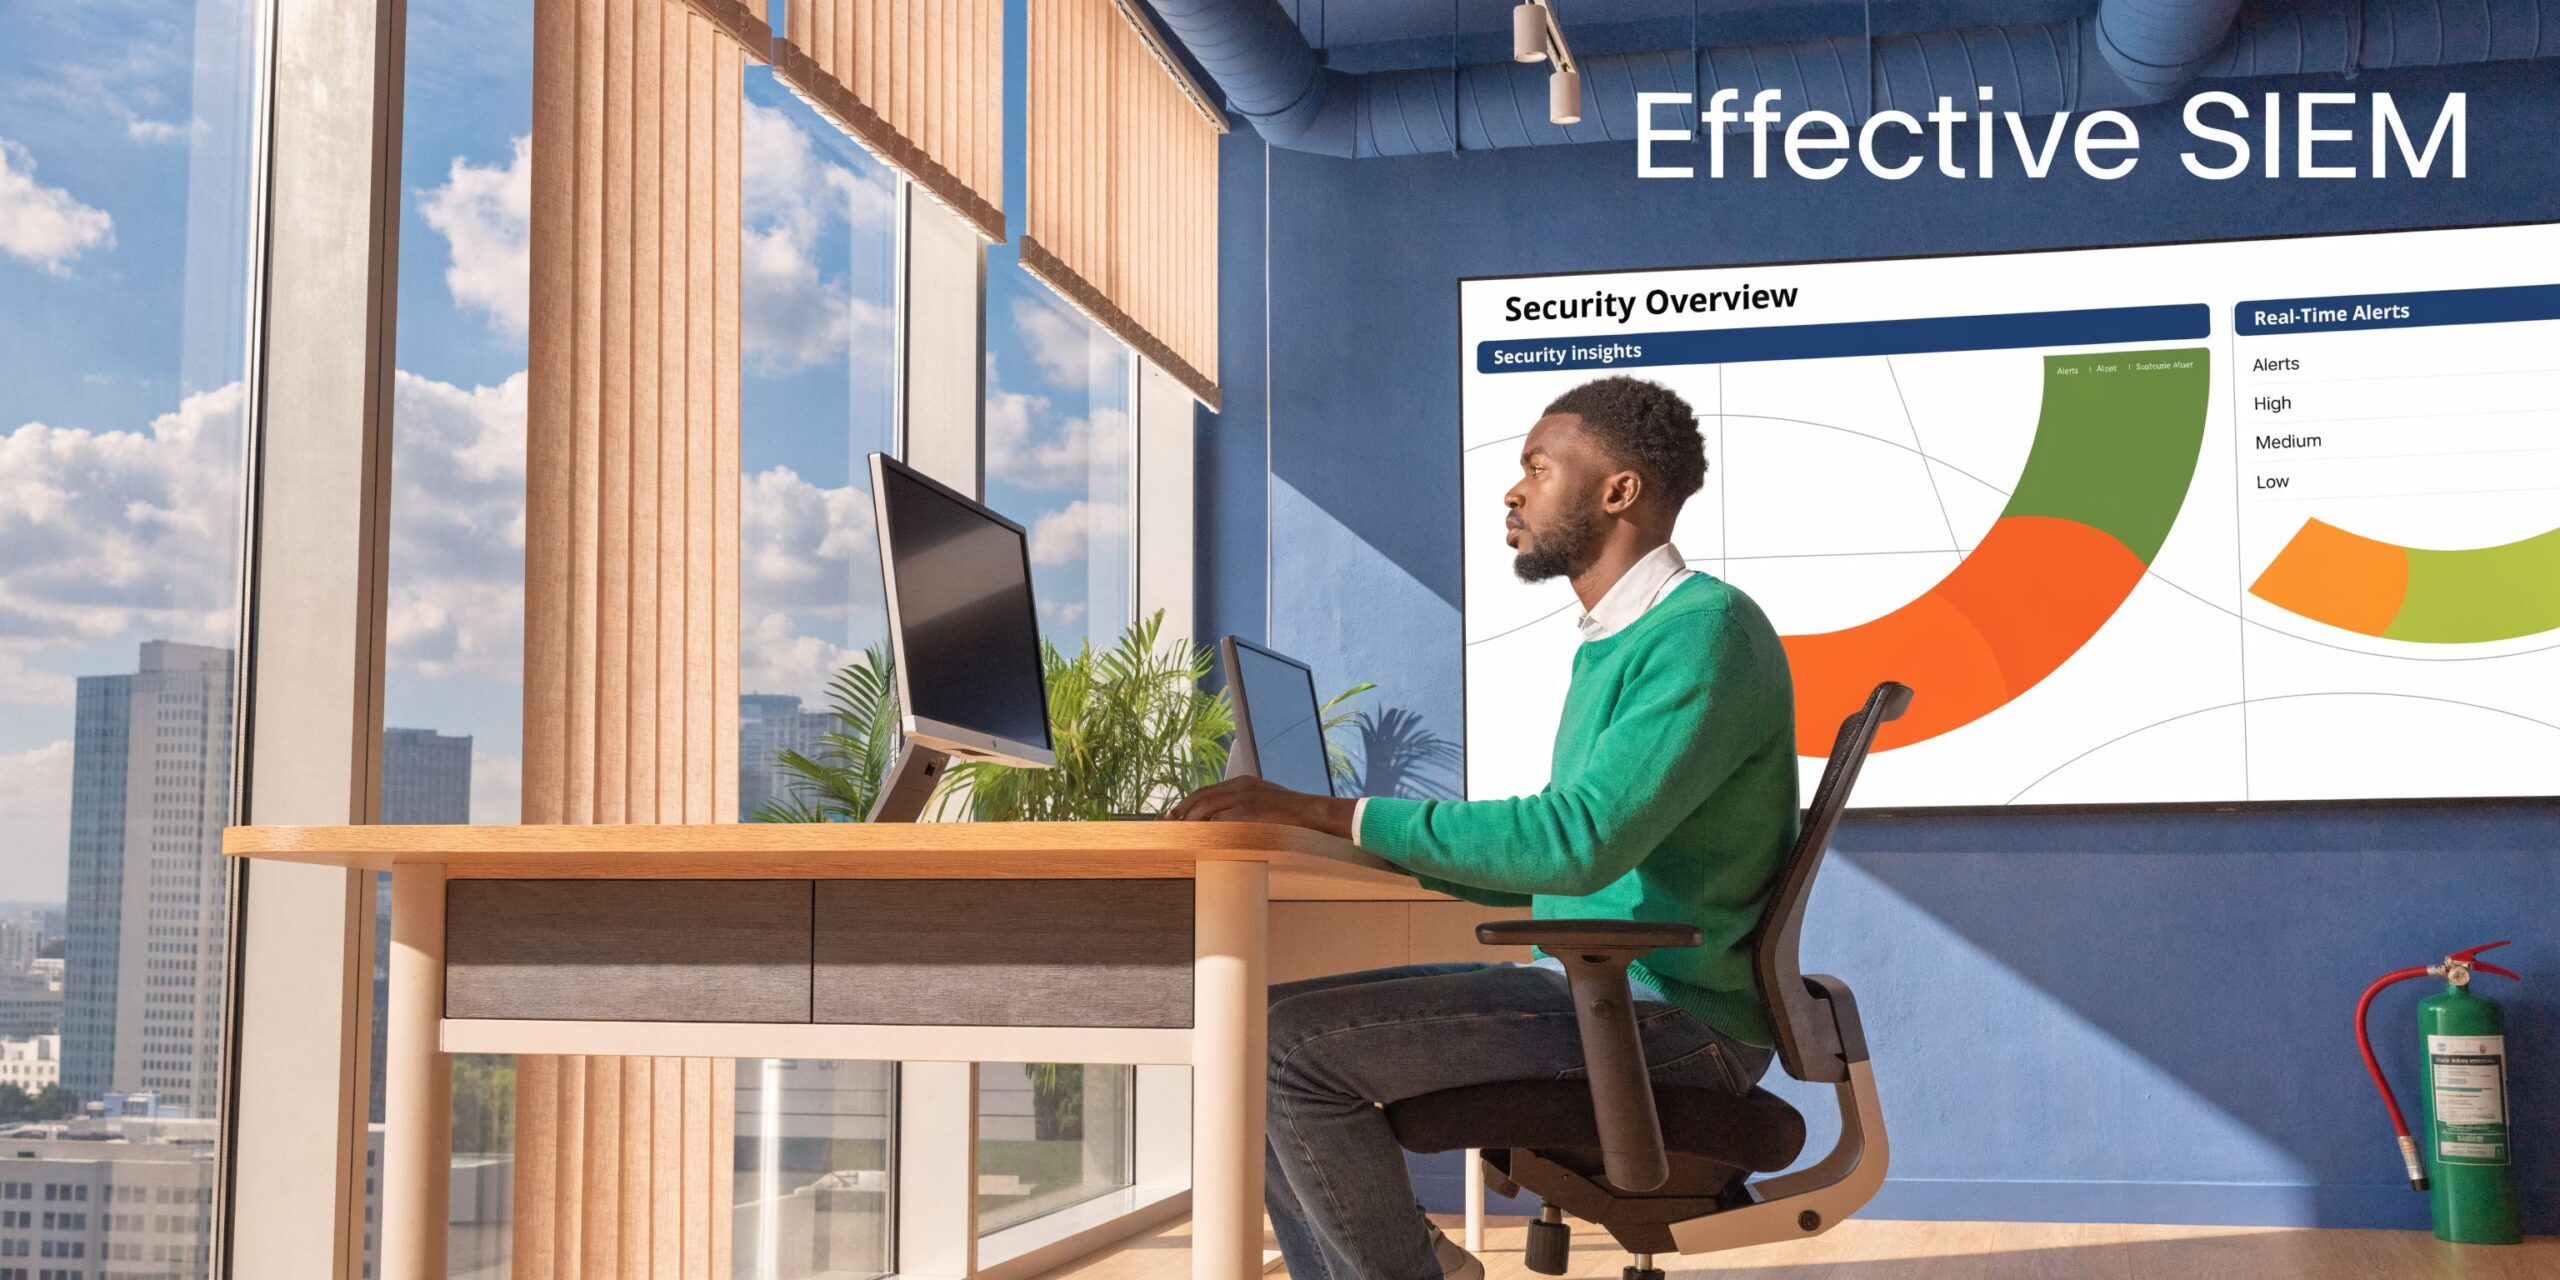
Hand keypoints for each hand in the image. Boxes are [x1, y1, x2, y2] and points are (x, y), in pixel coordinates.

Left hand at [1166, 777, 1356, 838]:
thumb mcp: (1264, 801)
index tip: (1173, 815)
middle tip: (1167, 824)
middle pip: (1201, 797)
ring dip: (1191, 821)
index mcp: (1242, 782)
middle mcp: (1240, 786)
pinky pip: (1221, 820)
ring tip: (1179, 834)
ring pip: (1207, 807)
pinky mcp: (1249, 811)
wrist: (1312, 811)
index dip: (1187, 803)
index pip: (1206, 791)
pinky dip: (1207, 828)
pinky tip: (1198, 838)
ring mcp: (1244, 797)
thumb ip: (1243, 805)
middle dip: (1182, 811)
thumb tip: (1222, 822)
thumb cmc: (1290, 812)